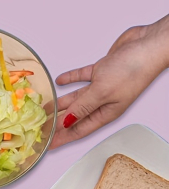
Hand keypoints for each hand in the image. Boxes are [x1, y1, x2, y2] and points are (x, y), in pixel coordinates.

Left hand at [51, 16, 168, 147]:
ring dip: (61, 102)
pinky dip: (70, 79)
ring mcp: (102, 86)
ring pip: (76, 98)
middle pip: (75, 116)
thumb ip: (83, 107)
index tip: (47, 144)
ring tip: (45, 108)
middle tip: (40, 127)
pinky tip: (59, 82)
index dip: (62, 138)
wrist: (149, 44)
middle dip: (57, 122)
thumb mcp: (102, 92)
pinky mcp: (102, 70)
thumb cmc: (133, 70)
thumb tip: (66, 121)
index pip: (79, 130)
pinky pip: (82, 77)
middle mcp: (103, 102)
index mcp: (106, 112)